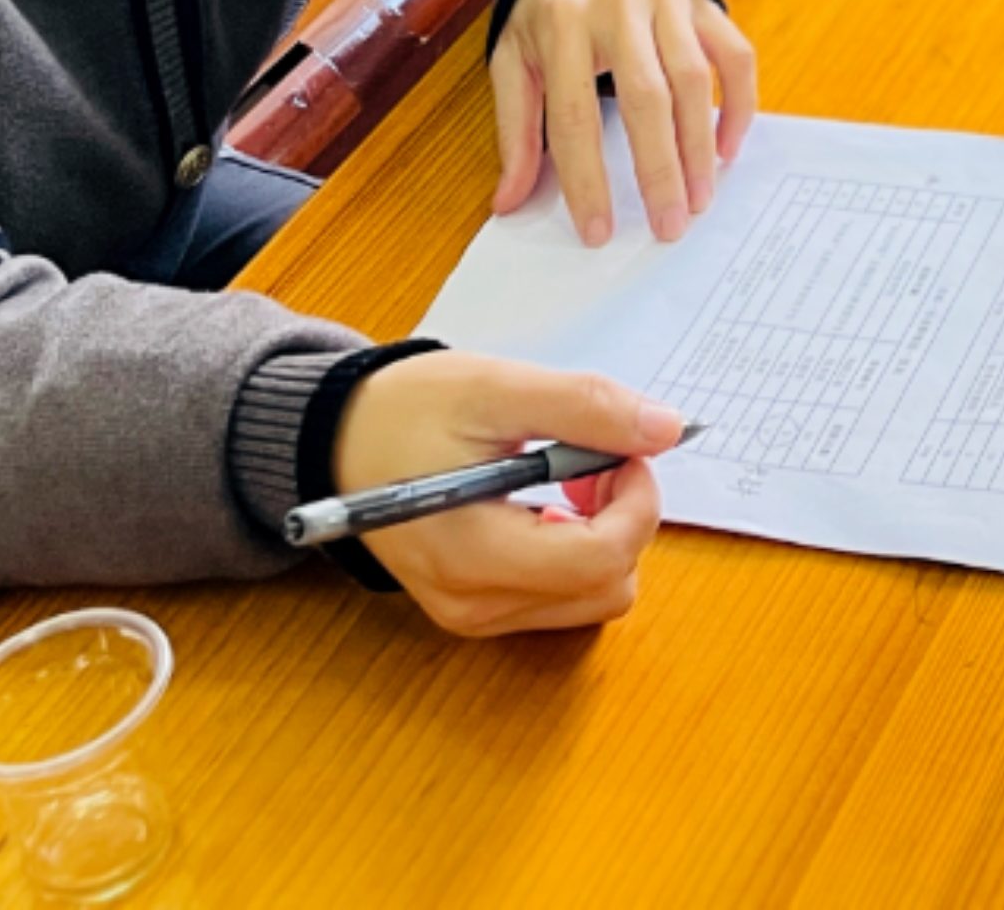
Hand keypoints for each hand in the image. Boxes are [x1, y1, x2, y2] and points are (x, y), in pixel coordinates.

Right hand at [330, 352, 679, 634]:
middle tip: (591, 456)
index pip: (601, 559)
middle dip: (623, 517)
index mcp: (473, 553)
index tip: (626, 448)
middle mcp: (474, 604)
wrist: (339, 441)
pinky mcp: (474, 610)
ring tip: (564, 475)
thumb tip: (665, 428)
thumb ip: (583, 406)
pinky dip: (576, 550)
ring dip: (603, 534)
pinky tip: (546, 501)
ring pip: (593, 598)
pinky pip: (561, 598)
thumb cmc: (407, 411)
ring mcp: (472, 615)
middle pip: (608, 587)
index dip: (637, 500)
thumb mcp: (495, 388)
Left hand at [488, 0, 756, 244]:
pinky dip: (738, 104)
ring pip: (693, 79)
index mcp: (561, 23)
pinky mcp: (701, 0)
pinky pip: (733, 55)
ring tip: (697, 200)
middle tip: (668, 226)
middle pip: (645, 97)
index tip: (597, 231)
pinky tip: (727, 150)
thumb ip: (515, 130)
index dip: (585, 178)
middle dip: (659, 169)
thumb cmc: (548, 11)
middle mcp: (618, 6)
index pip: (573, 114)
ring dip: (699, 147)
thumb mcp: (514, 59)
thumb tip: (509, 202)